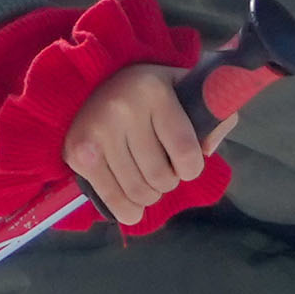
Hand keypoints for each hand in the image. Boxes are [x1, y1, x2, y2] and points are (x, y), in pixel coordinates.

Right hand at [64, 62, 214, 223]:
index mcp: (154, 92)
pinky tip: (132, 204)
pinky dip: (128, 210)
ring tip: (146, 180)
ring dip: (149, 195)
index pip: (185, 151)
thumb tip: (207, 150)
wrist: (95, 83)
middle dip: (169, 181)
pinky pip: (112, 200)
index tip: (187, 164)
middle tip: (162, 169)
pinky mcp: (78, 154)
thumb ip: (216, 115)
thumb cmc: (150, 93)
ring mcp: (97, 133)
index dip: (192, 169)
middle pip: (160, 176)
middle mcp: (122, 109)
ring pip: (138, 192)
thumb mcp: (188, 90)